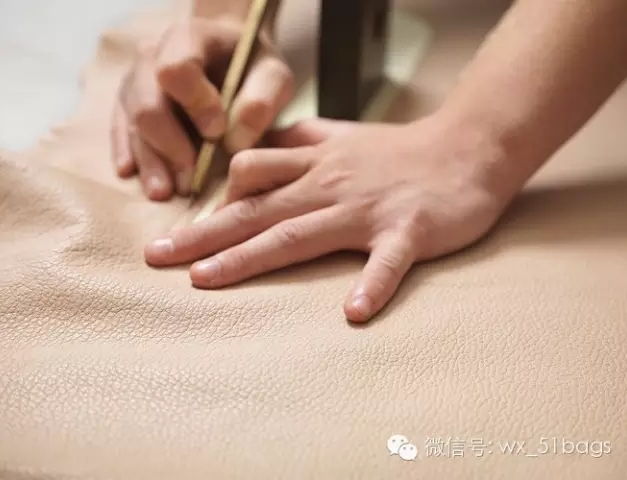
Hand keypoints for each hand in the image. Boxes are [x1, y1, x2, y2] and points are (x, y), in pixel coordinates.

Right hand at [111, 16, 293, 199]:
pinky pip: (118, 130)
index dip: (194, 104)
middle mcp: (151, 56)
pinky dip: (126, 153)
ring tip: (165, 193)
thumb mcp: (273, 77)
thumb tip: (233, 141)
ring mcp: (134, 82)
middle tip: (190, 182)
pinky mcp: (126, 105)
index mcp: (188, 38)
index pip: (175, 71)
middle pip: (146, 105)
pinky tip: (130, 174)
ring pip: (131, 124)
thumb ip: (261, 101)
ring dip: (149, 162)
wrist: (228, 57)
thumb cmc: (252, 68)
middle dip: (168, 148)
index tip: (217, 131)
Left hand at [144, 116, 513, 321]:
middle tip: (156, 257)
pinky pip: (386, 262)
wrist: (469, 146)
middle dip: (204, 235)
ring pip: (300, 232)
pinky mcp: (408, 231)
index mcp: (315, 165)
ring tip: (208, 280)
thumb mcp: (344, 136)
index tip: (178, 234)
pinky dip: (371, 286)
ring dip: (253, 256)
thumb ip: (301, 140)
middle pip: (257, 210)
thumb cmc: (401, 150)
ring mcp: (367, 210)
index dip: (211, 205)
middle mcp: (330, 185)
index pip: (249, 178)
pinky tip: (353, 315)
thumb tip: (261, 153)